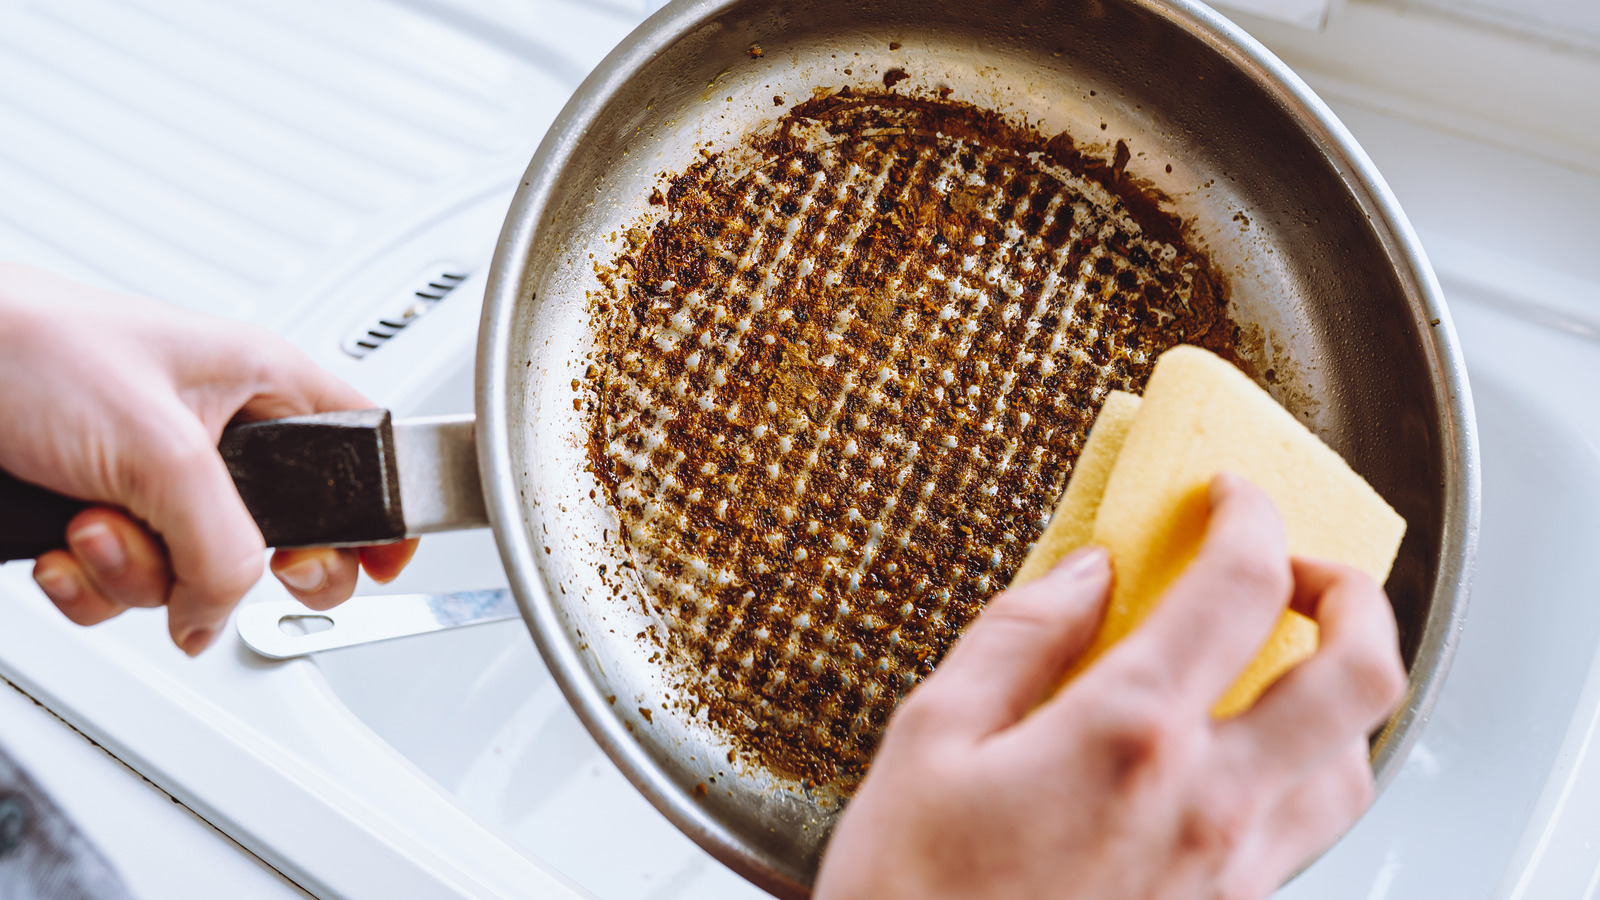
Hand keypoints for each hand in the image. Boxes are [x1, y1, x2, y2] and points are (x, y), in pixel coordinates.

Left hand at [0, 264, 416, 654]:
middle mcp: (218, 437)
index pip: (362, 451)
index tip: (383, 564)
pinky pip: (127, 589)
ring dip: (136, 573)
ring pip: (194, 575)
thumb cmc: (26, 346)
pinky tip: (62, 543)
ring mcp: (156, 483)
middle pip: (281, 539)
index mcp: (262, 384)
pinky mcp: (100, 516)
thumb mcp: (160, 448)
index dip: (379, 512)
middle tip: (217, 572)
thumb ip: (222, 543)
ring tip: (93, 525)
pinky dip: (89, 584)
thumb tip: (223, 611)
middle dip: (233, 569)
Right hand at [813, 473, 1406, 899]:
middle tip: (1299, 567)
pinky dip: (1307, 768)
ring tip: (1287, 661)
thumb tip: (1084, 574)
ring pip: (1354, 763)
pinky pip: (1309, 830)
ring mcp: (1229, 870)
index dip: (1247, 513)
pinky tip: (1245, 756)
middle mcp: (1206, 804)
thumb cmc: (913, 897)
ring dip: (1341, 690)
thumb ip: (1017, 638)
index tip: (1226, 495)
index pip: (1240, 585)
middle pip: (1358, 674)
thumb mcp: (930, 738)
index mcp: (1128, 735)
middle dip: (1351, 593)